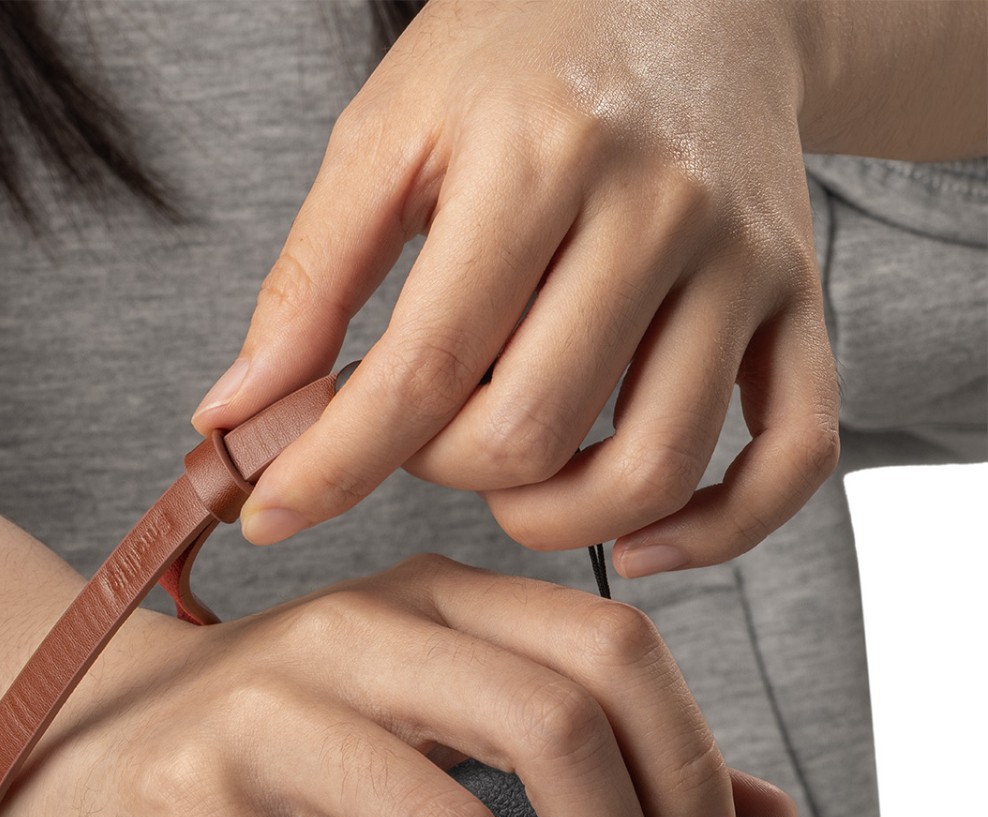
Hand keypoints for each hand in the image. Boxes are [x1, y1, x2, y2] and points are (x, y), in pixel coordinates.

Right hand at [0, 554, 796, 816]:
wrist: (68, 736)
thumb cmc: (261, 742)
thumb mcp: (419, 714)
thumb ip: (579, 750)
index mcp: (426, 602)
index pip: (610, 651)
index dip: (689, 768)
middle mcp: (354, 634)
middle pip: (553, 730)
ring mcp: (265, 716)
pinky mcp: (191, 810)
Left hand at [190, 0, 839, 577]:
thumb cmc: (516, 60)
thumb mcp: (386, 137)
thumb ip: (308, 283)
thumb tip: (235, 418)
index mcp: (538, 157)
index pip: (423, 369)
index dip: (333, 465)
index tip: (269, 517)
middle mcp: (656, 209)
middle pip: (530, 434)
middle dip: (441, 470)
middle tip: (420, 427)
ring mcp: (742, 261)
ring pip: (651, 468)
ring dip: (551, 517)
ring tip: (505, 472)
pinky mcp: (797, 300)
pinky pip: (793, 455)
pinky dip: (716, 530)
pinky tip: (638, 538)